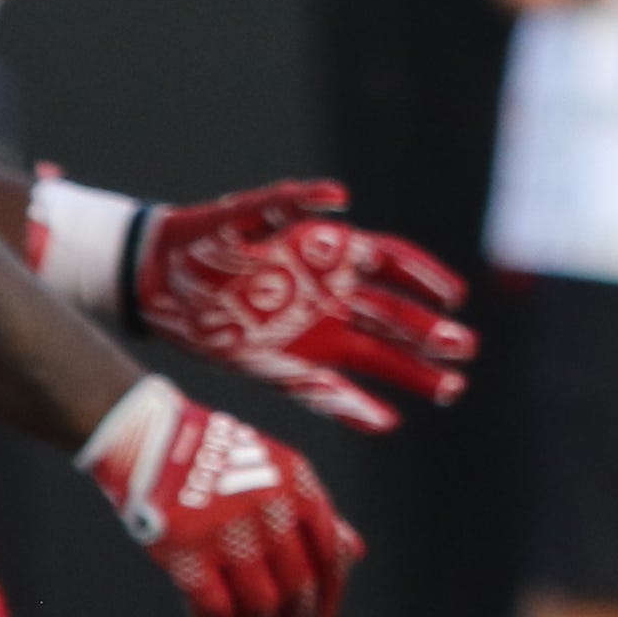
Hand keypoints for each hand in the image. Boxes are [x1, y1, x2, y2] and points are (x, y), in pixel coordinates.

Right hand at [80, 377, 362, 616]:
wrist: (150, 437)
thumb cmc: (217, 455)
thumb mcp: (278, 469)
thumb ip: (316, 512)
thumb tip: (358, 553)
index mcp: (299, 485)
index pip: (329, 551)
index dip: (330, 593)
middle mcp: (272, 510)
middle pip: (297, 584)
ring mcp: (230, 532)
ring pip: (261, 604)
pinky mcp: (188, 553)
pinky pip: (216, 610)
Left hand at [129, 180, 477, 433]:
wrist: (153, 278)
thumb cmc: (200, 237)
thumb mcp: (240, 214)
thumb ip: (288, 203)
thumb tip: (339, 195)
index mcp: (328, 252)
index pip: (391, 262)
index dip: (425, 278)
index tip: (454, 297)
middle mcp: (329, 294)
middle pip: (393, 315)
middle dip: (429, 334)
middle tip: (464, 350)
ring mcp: (311, 333)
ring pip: (373, 356)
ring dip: (410, 373)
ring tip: (450, 389)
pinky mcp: (284, 366)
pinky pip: (327, 390)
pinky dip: (356, 407)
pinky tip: (387, 422)